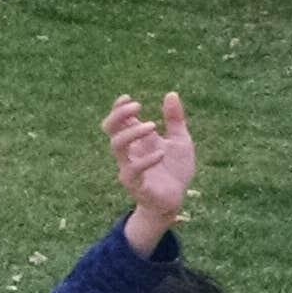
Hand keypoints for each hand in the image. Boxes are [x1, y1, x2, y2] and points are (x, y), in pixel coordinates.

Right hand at [105, 93, 195, 251]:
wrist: (176, 198)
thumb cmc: (174, 169)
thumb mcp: (180, 140)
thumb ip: (175, 119)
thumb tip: (171, 93)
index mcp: (138, 141)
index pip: (118, 121)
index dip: (118, 108)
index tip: (128, 97)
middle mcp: (130, 152)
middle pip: (110, 130)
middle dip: (118, 115)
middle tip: (137, 106)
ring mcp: (129, 168)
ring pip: (116, 147)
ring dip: (131, 133)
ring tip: (151, 125)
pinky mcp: (136, 185)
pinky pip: (132, 171)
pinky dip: (146, 160)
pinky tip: (161, 153)